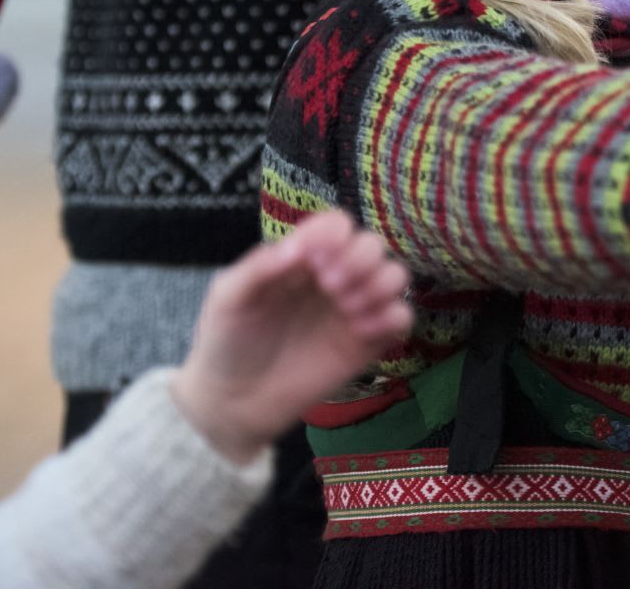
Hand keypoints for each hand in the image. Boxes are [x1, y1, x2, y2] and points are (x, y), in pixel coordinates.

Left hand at [169, 211, 412, 465]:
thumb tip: (298, 246)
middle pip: (372, 244)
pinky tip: (361, 332)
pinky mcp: (367, 344)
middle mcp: (334, 277)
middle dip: (359, 259)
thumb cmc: (227, 341)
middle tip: (330, 286)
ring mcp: (353, 310)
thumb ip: (260, 266)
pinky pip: (402, 318)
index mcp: (302, 259)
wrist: (233, 403)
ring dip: (379, 284)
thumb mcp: (228, 297)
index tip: (313, 260)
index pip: (336, 225)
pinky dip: (391, 317)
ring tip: (348, 308)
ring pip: (396, 276)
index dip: (333, 234)